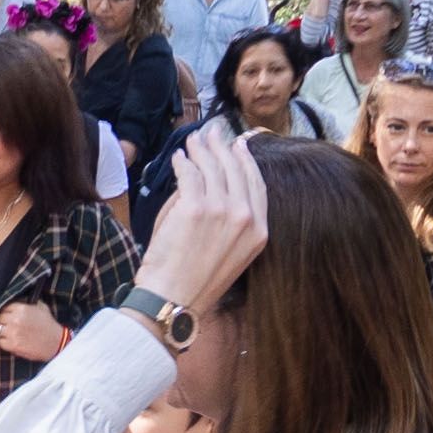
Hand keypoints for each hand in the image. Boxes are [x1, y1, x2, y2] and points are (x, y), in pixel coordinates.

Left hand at [0, 301, 68, 363]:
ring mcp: (13, 333)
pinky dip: (3, 342)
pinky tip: (10, 341)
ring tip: (8, 333)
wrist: (56, 343)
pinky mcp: (13, 345)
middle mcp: (15, 320)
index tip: (6, 316)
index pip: (3, 307)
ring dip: (1, 332)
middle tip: (7, 325)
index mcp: (21, 309)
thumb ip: (27, 302)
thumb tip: (16, 300)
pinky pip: (0, 342)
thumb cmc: (48, 325)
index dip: (5, 312)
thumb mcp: (40, 307)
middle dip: (2, 321)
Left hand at [130, 123, 267, 320]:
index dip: (245, 160)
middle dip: (222, 146)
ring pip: (212, 168)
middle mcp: (246, 218)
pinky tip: (178, 157)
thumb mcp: (229, 251)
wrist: (173, 299)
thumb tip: (210, 182)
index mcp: (259, 231)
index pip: (256, 183)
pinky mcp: (196, 207)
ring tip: (192, 140)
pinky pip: (189, 173)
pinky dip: (182, 162)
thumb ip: (227, 217)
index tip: (238, 145)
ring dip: (200, 149)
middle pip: (235, 169)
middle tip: (212, 133)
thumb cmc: (194, 280)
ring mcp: (222, 211)